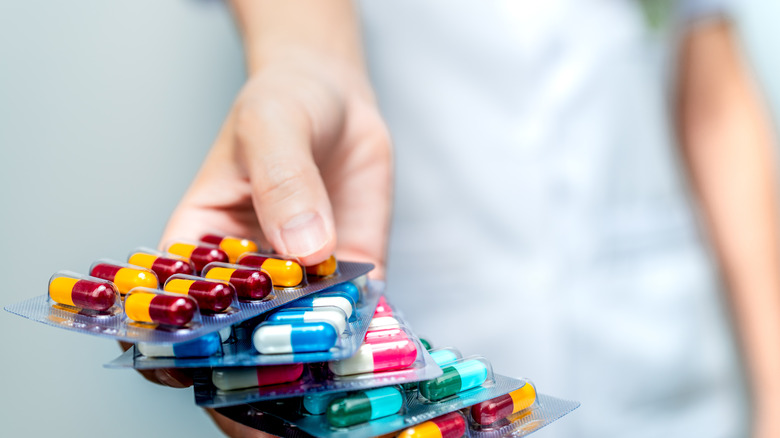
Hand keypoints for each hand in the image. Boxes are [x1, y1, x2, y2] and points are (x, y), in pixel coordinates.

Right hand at [155, 51, 391, 435]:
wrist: (336, 96)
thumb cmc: (282, 103)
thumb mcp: (272, 128)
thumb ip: (283, 183)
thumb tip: (304, 249)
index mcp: (201, 248)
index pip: (178, 313)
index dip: (177, 354)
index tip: (191, 383)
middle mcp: (249, 278)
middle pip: (239, 347)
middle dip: (251, 389)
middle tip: (274, 427)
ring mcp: (302, 283)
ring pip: (301, 345)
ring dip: (313, 380)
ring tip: (328, 419)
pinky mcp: (351, 277)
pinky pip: (355, 320)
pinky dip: (365, 349)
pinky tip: (378, 375)